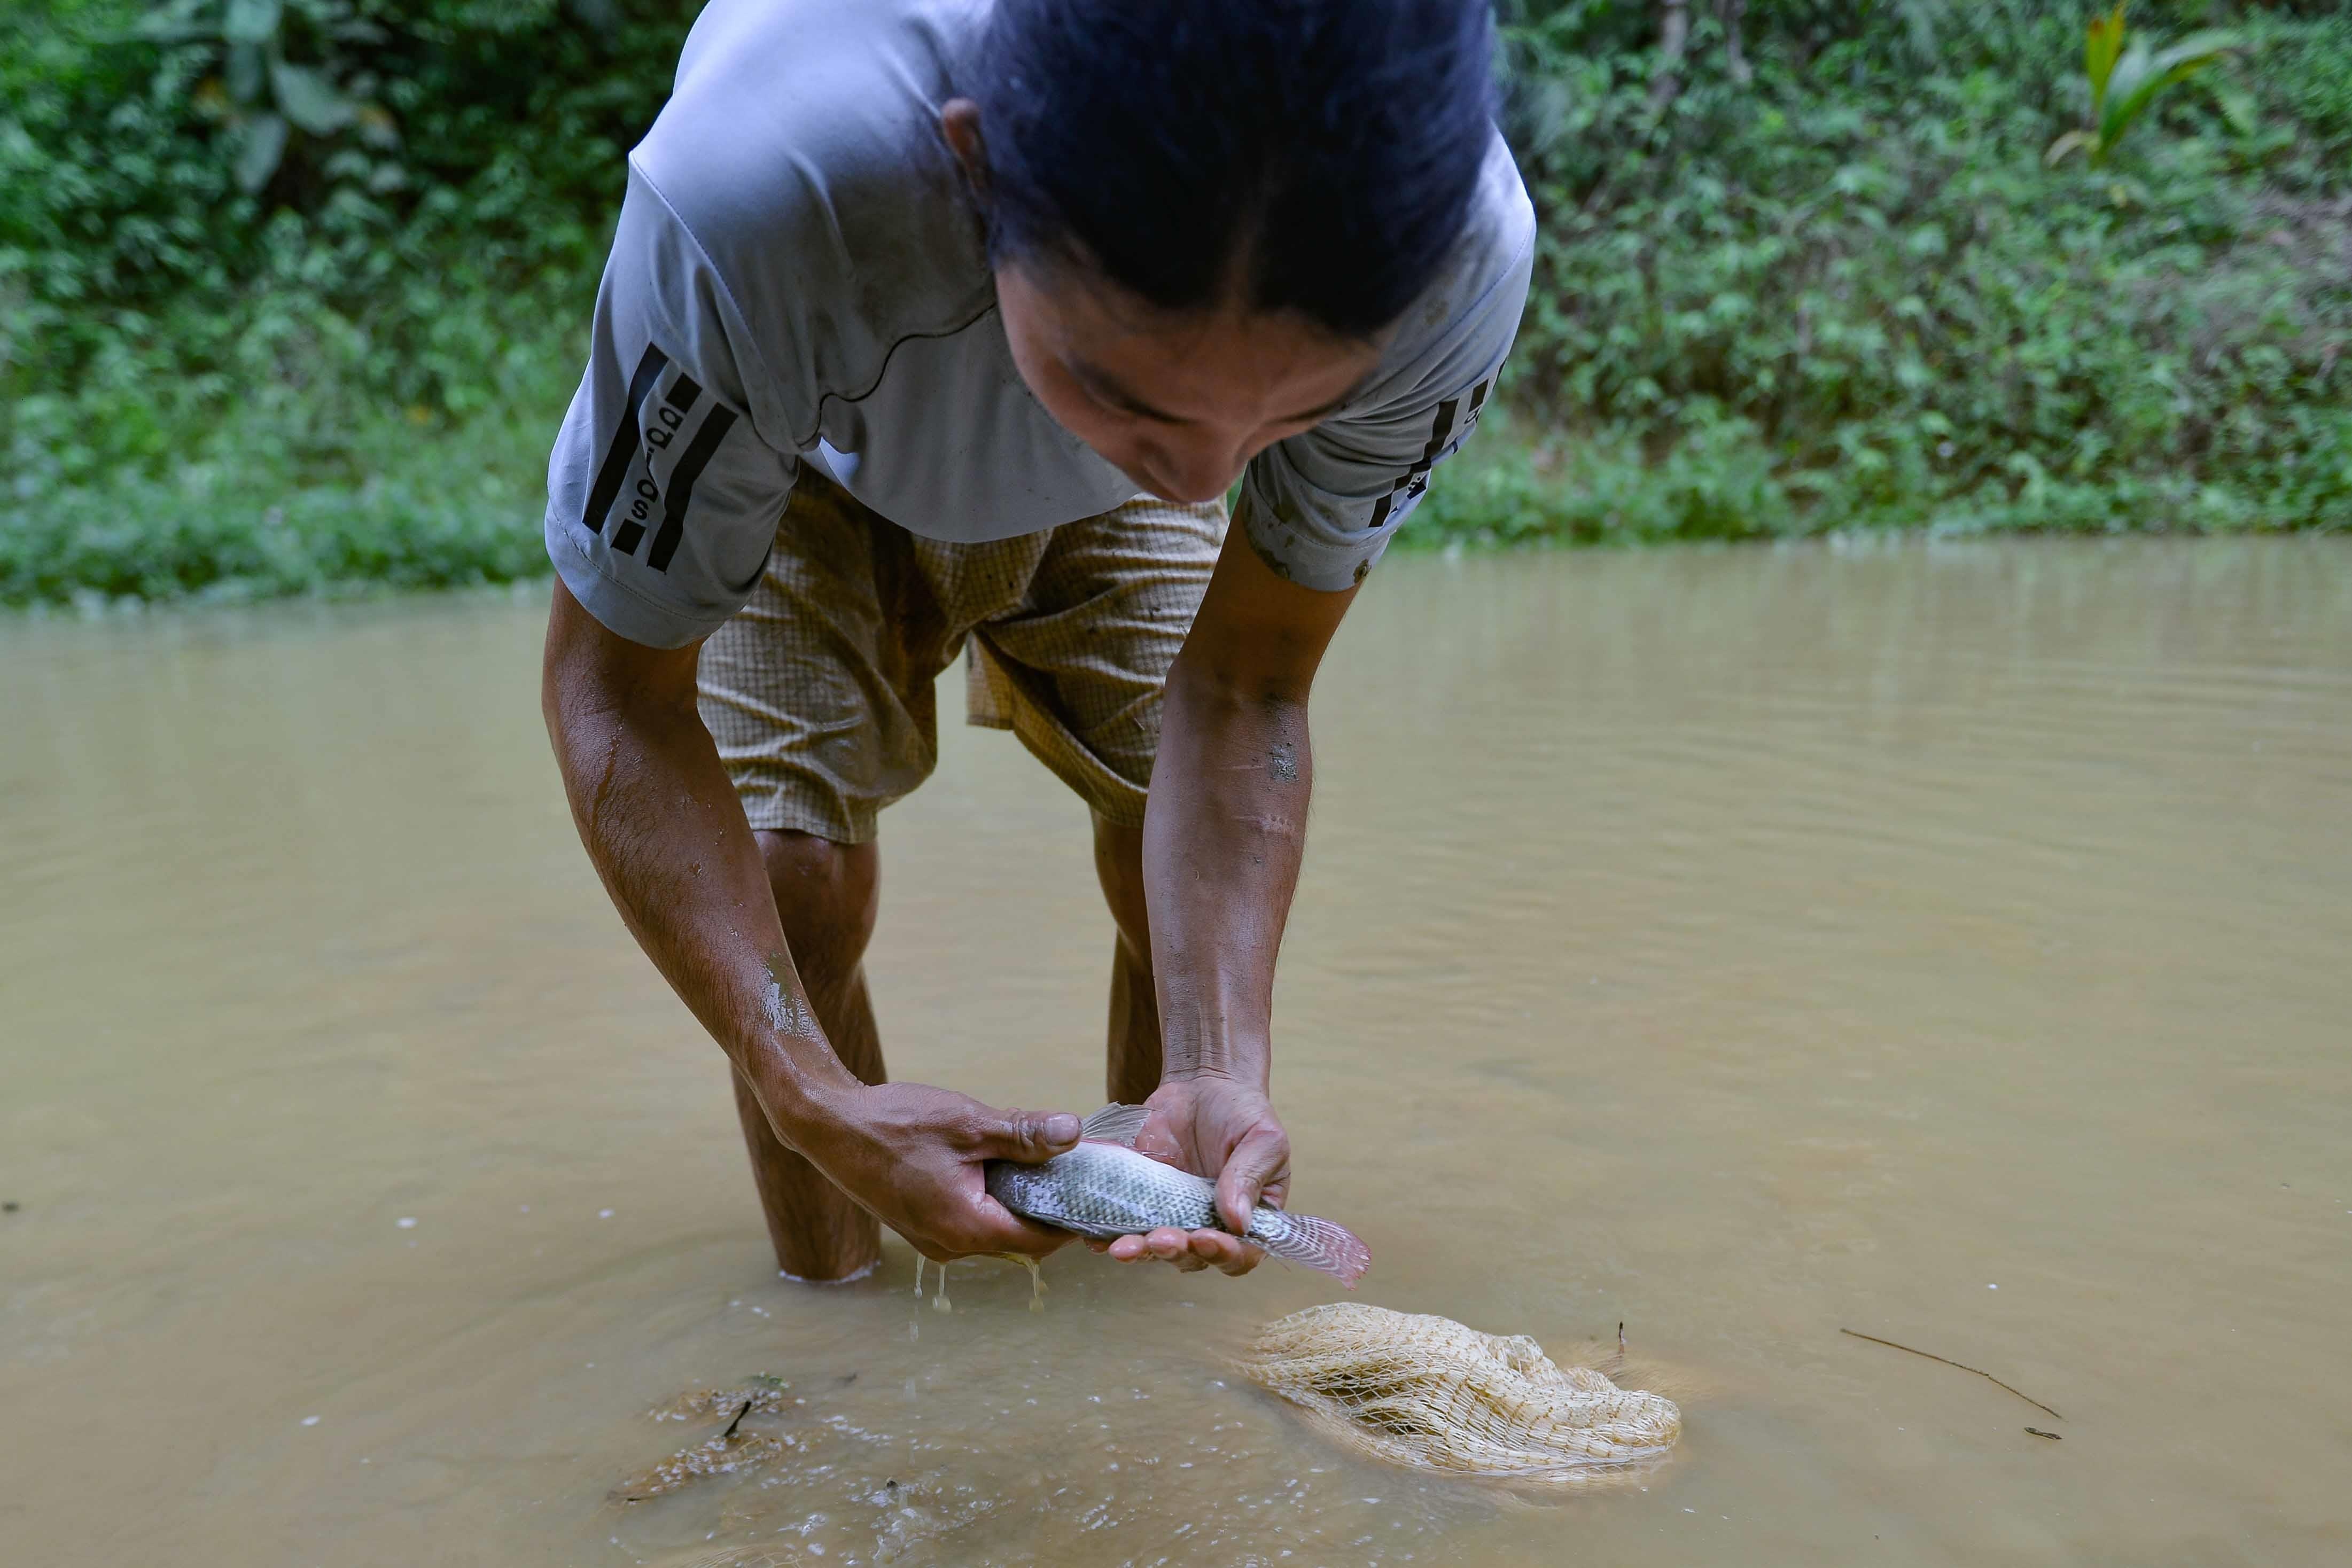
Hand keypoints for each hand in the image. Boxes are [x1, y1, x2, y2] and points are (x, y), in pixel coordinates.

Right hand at [795, 1081, 1082, 1263]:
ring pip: (995, 1230)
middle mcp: (949, 1245)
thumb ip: (1023, 1134)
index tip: (1097, 1191)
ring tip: (1040, 1162)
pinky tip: (998, 1164)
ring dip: (1020, 1203)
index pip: (1040, 1240)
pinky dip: (992, 1200)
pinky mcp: (920, 1225)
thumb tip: (1075, 1133)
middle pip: (1020, 1240)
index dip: (1073, 1218)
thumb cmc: (895, 1123)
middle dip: (1050, 1210)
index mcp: (965, 1227)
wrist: (829, 1126)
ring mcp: (931, 1239)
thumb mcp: (969, 1123)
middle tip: (1075, 1171)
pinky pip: (970, 1222)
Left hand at [1096, 1073, 1289, 1275]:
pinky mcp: (1141, 1200)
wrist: (1203, 1085)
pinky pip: (1125, 1223)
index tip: (1205, 1238)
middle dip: (1176, 1252)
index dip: (1223, 1255)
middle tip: (1160, 1239)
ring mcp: (1172, 1215)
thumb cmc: (1242, 1114)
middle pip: (1193, 1258)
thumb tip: (1238, 1223)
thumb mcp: (1262, 1139)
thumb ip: (1249, 1177)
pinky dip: (1108, 1233)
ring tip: (1122, 1247)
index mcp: (1246, 1219)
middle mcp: (1208, 1226)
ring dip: (1140, 1252)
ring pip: (1155, 1249)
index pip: (1240, 1255)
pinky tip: (1095, 1238)